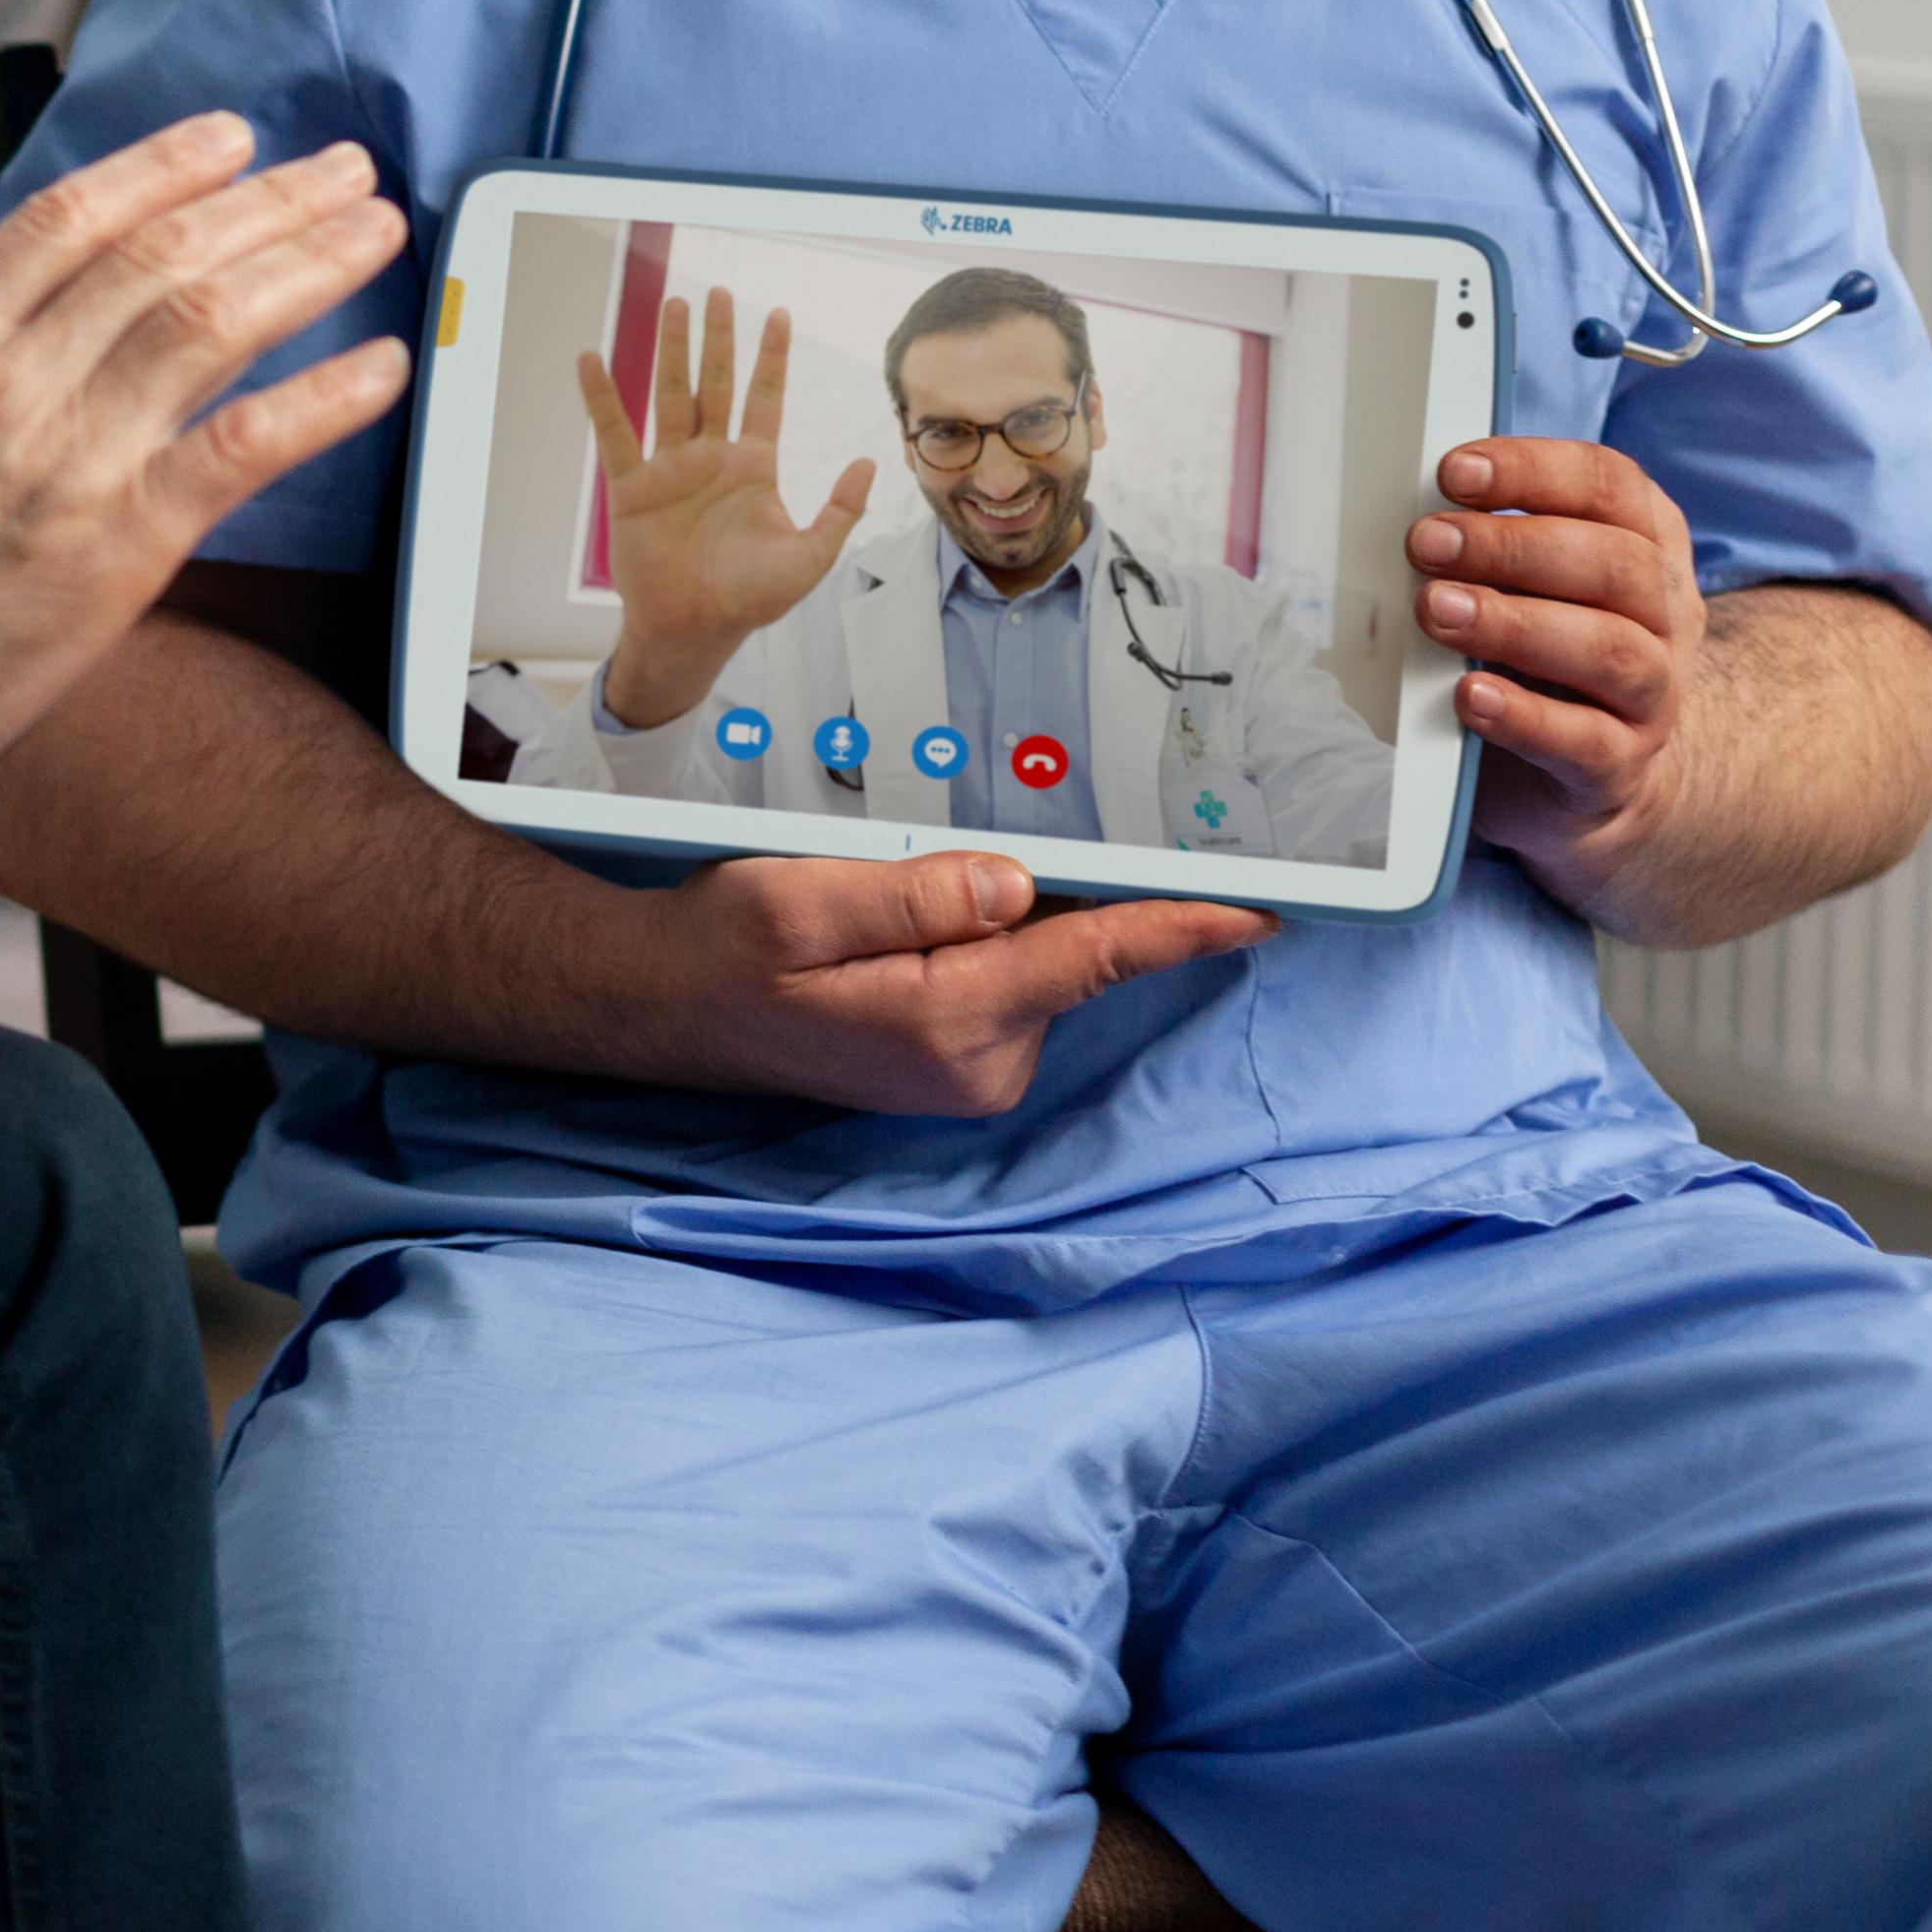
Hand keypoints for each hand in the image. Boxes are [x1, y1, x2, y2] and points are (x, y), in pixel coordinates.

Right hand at [0, 113, 410, 895]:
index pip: (63, 222)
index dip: (159, 168)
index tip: (224, 140)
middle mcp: (5, 384)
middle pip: (160, 252)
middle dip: (265, 198)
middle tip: (339, 167)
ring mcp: (64, 458)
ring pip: (211, 319)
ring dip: (308, 261)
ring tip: (372, 227)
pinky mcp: (114, 546)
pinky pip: (243, 447)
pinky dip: (322, 397)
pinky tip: (381, 366)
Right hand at [581, 291, 875, 731]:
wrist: (694, 631)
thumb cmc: (750, 600)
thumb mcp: (810, 557)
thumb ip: (840, 510)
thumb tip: (866, 461)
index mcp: (753, 468)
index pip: (764, 398)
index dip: (770, 357)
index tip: (778, 314)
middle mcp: (711, 459)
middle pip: (716, 384)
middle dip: (719, 338)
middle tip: (719, 293)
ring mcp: (671, 470)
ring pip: (671, 395)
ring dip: (671, 350)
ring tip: (673, 304)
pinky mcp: (632, 489)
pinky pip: (616, 434)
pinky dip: (602, 398)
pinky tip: (592, 360)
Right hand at [638, 852, 1273, 1115]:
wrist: (669, 1007)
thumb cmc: (719, 951)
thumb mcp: (793, 902)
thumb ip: (910, 894)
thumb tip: (1014, 886)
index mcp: (944, 1021)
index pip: (1090, 958)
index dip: (1180, 927)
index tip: (1262, 910)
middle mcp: (978, 1064)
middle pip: (1066, 947)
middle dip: (1038, 888)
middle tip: (925, 859)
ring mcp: (974, 1071)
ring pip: (1039, 960)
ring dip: (998, 916)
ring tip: (879, 904)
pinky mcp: (965, 1062)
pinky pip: (1011, 979)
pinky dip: (984, 941)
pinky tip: (898, 932)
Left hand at [1410, 436, 1702, 913]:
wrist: (1601, 776)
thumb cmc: (1548, 656)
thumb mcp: (1532, 586)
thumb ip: (1492, 544)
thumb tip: (1415, 511)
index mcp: (1649, 546)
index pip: (1610, 485)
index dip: (1533, 470)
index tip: (1452, 471)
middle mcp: (1666, 615)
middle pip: (1613, 563)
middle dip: (1511, 545)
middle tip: (1425, 542)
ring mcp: (1654, 695)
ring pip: (1609, 649)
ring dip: (1513, 623)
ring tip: (1435, 610)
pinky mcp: (1622, 768)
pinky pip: (1585, 741)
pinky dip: (1524, 716)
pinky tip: (1469, 696)